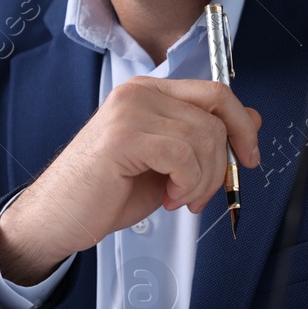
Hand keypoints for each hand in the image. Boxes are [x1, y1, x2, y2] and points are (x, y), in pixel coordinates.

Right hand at [0, 76, 260, 283]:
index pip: (215, 91)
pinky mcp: (123, 137)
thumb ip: (201, 138)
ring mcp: (129, 111)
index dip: (241, 125)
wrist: (57, 217)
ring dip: (203, 179)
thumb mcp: (166, 164)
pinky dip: (187, 183)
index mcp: (147, 93)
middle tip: (201, 193)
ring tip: (178, 197)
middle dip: (223, 162)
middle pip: (215, 113)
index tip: (249, 157)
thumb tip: (250, 120)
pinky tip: (166, 197)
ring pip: (203, 137)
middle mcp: (138, 93)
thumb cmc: (105, 193)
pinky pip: (183, 155)